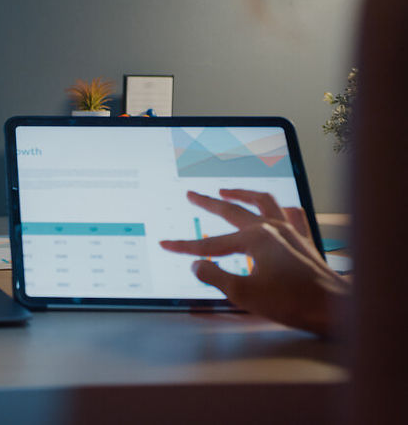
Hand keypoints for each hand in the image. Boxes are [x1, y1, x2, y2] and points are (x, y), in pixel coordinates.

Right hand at [159, 189, 349, 335]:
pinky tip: (276, 210)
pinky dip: (281, 209)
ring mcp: (291, 231)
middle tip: (192, 194)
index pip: (211, 244)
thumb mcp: (243, 294)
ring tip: (227, 191)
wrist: (334, 308)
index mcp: (255, 239)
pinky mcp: (305, 240)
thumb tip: (197, 265)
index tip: (166, 245)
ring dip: (243, 194)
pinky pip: (293, 215)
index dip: (185, 246)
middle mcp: (272, 228)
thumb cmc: (291, 302)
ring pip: (264, 202)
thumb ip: (215, 276)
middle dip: (209, 202)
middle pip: (234, 210)